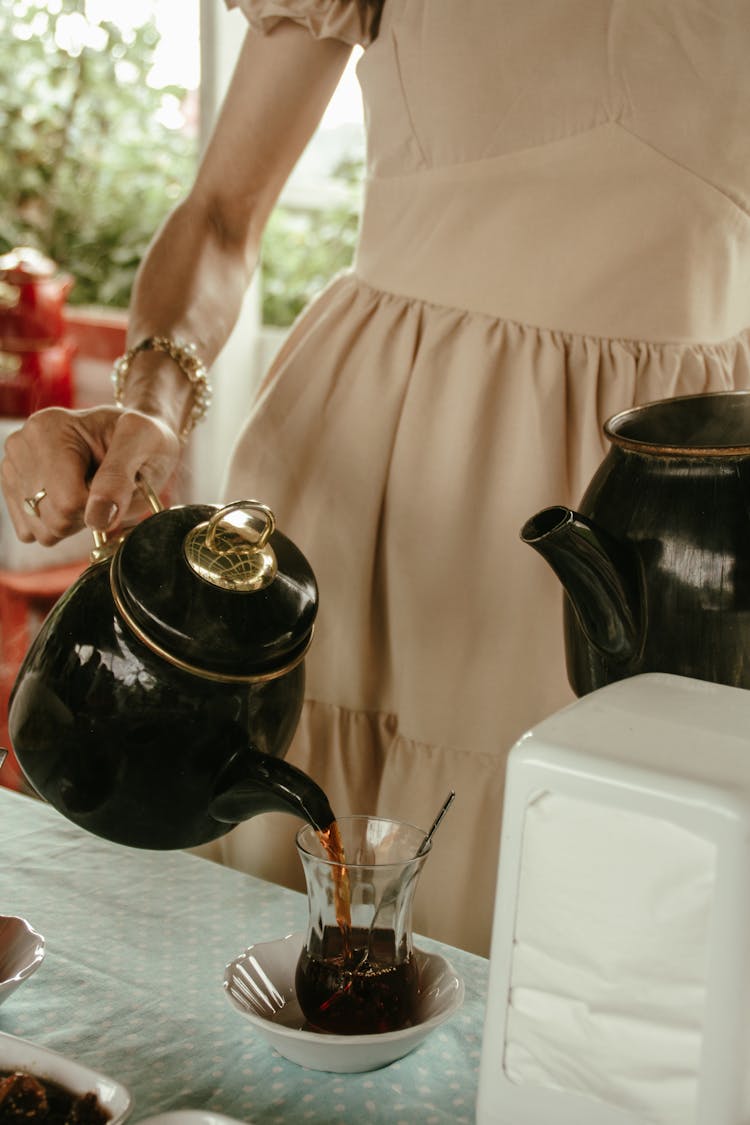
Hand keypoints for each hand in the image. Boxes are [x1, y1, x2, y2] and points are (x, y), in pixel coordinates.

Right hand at [0, 405, 180, 545]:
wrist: (129, 434)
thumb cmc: (141, 437)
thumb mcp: (144, 443)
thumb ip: (119, 478)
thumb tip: (98, 519)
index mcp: (49, 428)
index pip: (69, 501)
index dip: (102, 505)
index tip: (117, 483)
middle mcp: (21, 445)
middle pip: (53, 520)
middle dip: (88, 514)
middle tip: (105, 488)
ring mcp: (12, 468)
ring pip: (42, 531)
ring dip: (74, 521)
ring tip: (89, 491)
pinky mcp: (12, 490)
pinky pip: (32, 533)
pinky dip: (59, 525)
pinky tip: (73, 499)